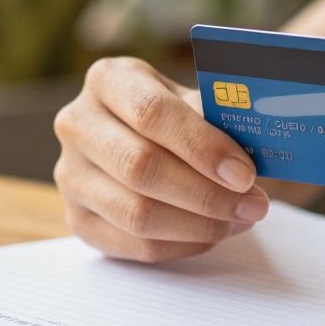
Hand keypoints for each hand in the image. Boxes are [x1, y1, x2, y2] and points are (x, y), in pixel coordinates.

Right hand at [53, 57, 268, 261]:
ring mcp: (70, 175)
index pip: (152, 113)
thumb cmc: (176, 117)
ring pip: (137, 214)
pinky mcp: (77, 219)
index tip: (244, 173)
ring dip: (199, 225)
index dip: (202, 147)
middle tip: (254, 204)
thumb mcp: (193, 101)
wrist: (140, 140)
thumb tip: (254, 146)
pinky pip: (134, 245)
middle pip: (141, 168)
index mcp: (109, 80)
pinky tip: (213, 234)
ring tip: (240, 219)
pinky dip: (183, 245)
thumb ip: (215, 118)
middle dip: (206, 193)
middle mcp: (78, 124)